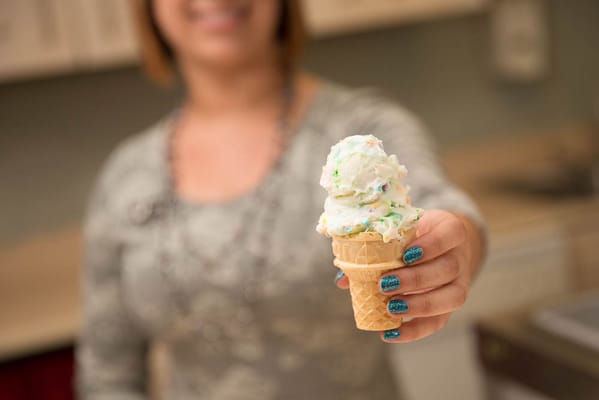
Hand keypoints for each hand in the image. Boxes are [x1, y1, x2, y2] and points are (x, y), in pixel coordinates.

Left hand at [335, 209, 483, 342]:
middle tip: (385, 284)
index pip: (450, 234)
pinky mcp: (451, 304)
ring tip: (390, 308)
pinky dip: (414, 330)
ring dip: (419, 305)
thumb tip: (343, 279)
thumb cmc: (416, 235)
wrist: (444, 244)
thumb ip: (375, 250)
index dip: (430, 245)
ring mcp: (461, 282)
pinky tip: (390, 333)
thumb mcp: (401, 233)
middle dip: (417, 279)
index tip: (405, 255)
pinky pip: (439, 321)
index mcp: (451, 230)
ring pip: (452, 297)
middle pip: (448, 269)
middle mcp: (461, 256)